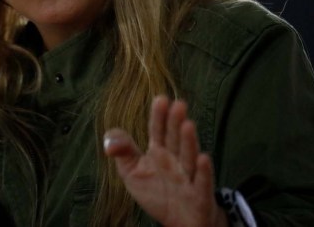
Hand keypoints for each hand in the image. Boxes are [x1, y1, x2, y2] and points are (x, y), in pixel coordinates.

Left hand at [104, 96, 226, 226]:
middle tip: (178, 104)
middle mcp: (175, 160)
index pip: (158, 131)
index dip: (159, 116)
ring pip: (189, 157)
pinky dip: (203, 172)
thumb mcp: (132, 171)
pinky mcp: (198, 196)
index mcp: (159, 152)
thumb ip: (122, 152)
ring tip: (188, 124)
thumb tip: (109, 142)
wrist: (179, 221)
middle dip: (175, 123)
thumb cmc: (156, 191)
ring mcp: (188, 176)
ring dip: (189, 141)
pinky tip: (204, 158)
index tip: (160, 99)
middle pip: (174, 139)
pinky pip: (201, 183)